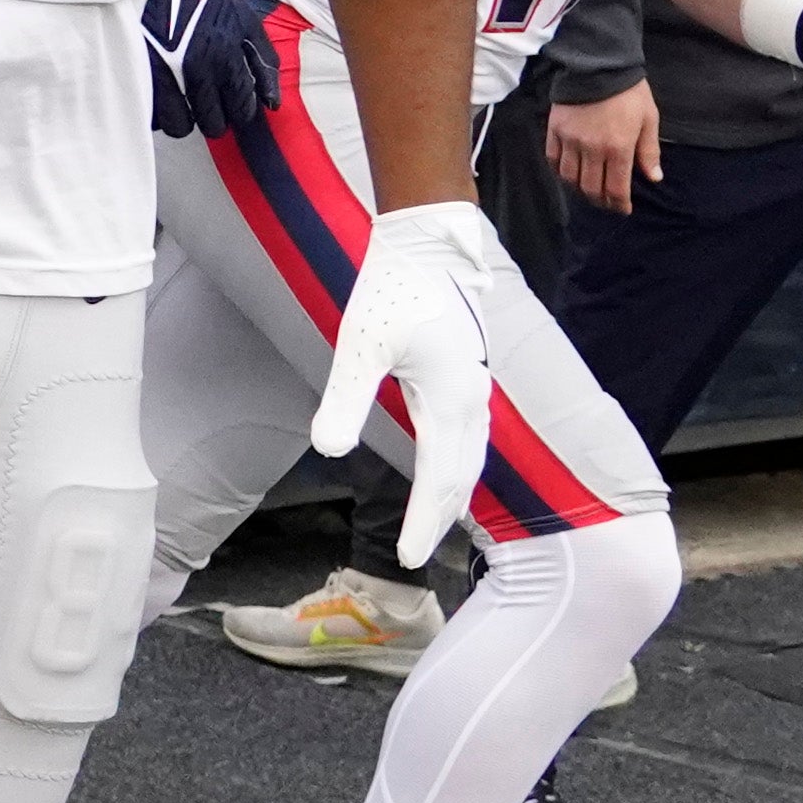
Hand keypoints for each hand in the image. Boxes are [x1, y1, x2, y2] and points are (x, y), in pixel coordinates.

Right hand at [141, 0, 280, 139]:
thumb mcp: (244, 18)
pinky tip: (164, 97)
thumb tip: (273, 102)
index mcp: (229, 55)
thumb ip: (263, 59)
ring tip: (185, 105)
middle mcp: (201, 69)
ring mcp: (168, 74)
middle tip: (210, 106)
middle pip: (214, 123)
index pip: (242, 106)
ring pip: (183, 126)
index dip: (240, 111)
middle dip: (215, 118)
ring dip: (187, 119)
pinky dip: (160, 114)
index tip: (236, 108)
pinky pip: (155, 116)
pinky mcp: (142, 75)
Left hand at [311, 200, 498, 568]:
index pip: (438, 479)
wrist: (427, 243)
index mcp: (449, 400)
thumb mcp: (360, 345)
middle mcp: (471, 399)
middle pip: (461, 477)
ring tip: (434, 524)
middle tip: (416, 556)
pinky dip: (460, 466)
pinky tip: (446, 468)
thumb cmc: (392, 288)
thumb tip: (328, 450)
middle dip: (439, 518)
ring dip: (453, 495)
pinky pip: (472, 436)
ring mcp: (475, 386)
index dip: (422, 521)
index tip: (407, 559)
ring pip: (471, 457)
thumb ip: (345, 399)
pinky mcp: (469, 373)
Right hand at [547, 78, 661, 212]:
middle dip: (601, 201)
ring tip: (587, 189)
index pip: (616, 189)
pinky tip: (569, 172)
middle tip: (607, 202)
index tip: (623, 209)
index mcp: (618, 148)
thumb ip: (649, 151)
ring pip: (570, 178)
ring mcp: (571, 140)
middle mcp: (592, 149)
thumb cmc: (629, 91)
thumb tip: (654, 177)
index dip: (619, 204)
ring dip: (580, 189)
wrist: (599, 62)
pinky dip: (560, 171)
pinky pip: (553, 160)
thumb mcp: (649, 118)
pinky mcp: (555, 130)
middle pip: (591, 189)